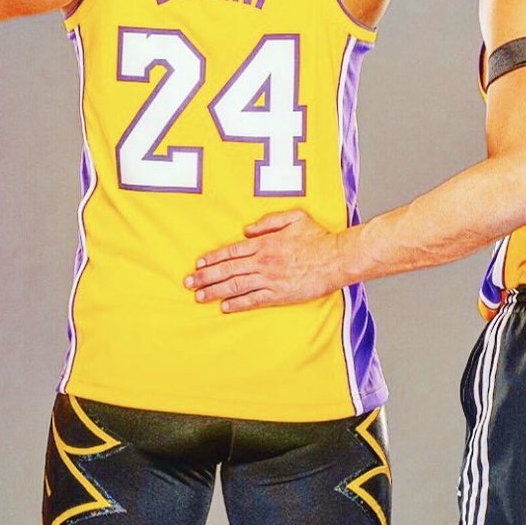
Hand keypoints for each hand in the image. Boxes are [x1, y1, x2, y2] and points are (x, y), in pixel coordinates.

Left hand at [184, 210, 347, 312]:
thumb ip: (268, 221)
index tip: (198, 264)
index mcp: (264, 243)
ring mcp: (270, 278)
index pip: (231, 251)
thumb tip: (247, 229)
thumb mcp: (294, 217)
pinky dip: (237, 303)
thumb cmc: (318, 237)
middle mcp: (262, 261)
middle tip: (188, 283)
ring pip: (235, 285)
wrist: (337, 258)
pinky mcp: (279, 294)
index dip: (212, 258)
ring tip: (199, 296)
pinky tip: (224, 307)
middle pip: (227, 269)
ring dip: (214, 291)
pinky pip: (253, 300)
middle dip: (205, 276)